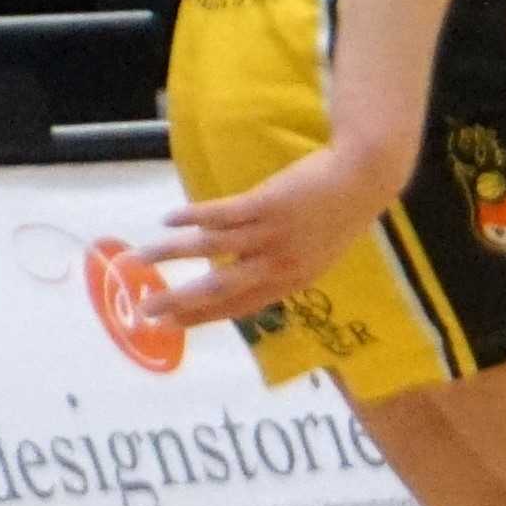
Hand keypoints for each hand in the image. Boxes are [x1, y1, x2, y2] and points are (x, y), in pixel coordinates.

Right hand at [145, 132, 408, 329]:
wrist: (364, 178)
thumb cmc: (338, 216)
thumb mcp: (315, 255)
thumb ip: (281, 270)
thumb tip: (242, 278)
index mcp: (291, 281)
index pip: (239, 307)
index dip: (202, 317)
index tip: (171, 326)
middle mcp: (278, 264)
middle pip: (219, 289)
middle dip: (178, 301)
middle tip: (145, 309)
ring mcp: (271, 233)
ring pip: (211, 249)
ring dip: (172, 254)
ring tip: (140, 257)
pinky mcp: (266, 204)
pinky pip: (219, 214)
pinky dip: (191, 218)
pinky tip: (168, 220)